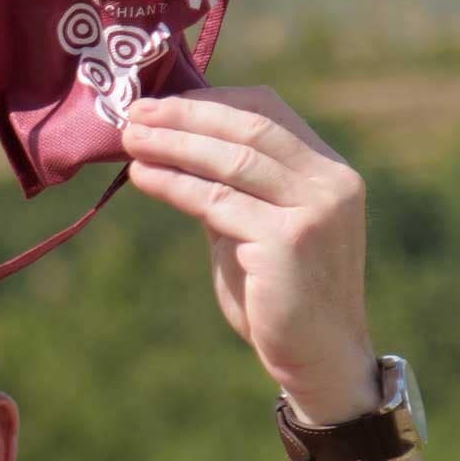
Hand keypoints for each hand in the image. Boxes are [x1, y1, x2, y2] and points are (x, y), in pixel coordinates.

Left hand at [120, 87, 377, 422]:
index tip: (159, 103)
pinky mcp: (288, 242)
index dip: (211, 101)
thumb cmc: (280, 296)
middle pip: (249, 128)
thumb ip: (229, 188)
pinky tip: (143, 177)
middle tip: (133, 114)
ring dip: (173, 145)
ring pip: (231, 161)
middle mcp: (330, 183)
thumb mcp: (256, 229)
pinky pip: (217, 202)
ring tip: (129, 141)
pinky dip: (174, 185)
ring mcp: (314, 211)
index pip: (268, 111)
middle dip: (185, 116)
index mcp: (329, 170)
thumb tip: (171, 144)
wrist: (318, 359)